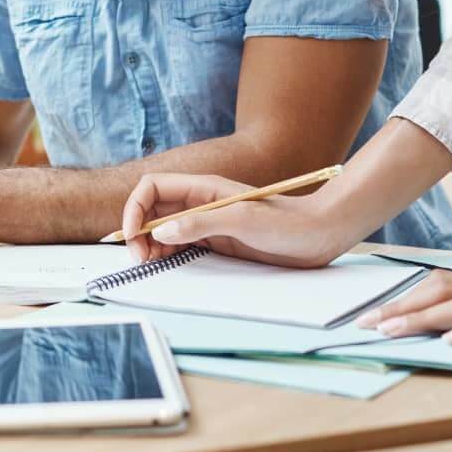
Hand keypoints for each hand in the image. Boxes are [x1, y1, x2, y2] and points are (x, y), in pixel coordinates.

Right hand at [121, 172, 359, 267]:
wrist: (319, 234)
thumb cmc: (286, 222)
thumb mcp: (242, 221)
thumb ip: (200, 224)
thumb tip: (160, 233)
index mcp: (203, 188)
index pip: (152, 188)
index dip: (135, 208)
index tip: (131, 236)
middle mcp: (199, 202)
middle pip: (152, 209)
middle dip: (137, 230)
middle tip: (138, 258)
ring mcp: (206, 222)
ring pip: (162, 228)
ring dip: (149, 244)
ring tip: (148, 263)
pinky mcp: (215, 240)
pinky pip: (179, 244)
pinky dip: (165, 253)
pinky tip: (164, 263)